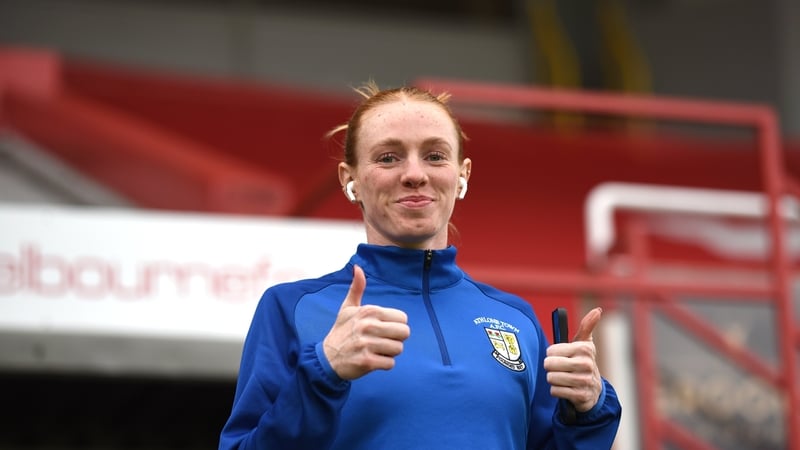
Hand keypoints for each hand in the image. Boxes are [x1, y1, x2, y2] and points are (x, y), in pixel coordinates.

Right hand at [322, 264, 410, 379]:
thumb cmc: (341, 331)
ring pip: (398, 349)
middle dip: (396, 339)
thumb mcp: (347, 308)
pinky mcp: (367, 362)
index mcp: (369, 311)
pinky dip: (384, 364)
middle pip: (404, 333)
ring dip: (389, 352)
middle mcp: (369, 326)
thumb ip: (357, 288)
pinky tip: (373, 359)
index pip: (403, 318)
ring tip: (375, 350)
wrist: (327, 358)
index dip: (396, 325)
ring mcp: (367, 344)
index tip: (383, 329)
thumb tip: (358, 268)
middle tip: (382, 341)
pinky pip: (390, 363)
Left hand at [544, 307, 603, 412]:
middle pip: (549, 364)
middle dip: (550, 367)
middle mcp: (586, 364)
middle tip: (559, 368)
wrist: (594, 390)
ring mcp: (584, 381)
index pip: (551, 350)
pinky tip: (565, 389)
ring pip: (551, 378)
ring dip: (553, 379)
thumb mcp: (585, 343)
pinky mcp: (581, 396)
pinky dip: (557, 391)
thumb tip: (598, 310)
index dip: (551, 354)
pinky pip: (555, 391)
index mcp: (584, 349)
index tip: (560, 356)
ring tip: (562, 378)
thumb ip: (587, 326)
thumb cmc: (583, 361)